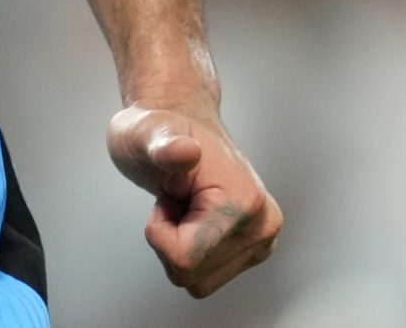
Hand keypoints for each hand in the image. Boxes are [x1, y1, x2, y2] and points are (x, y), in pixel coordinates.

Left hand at [106, 103, 281, 298]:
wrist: (179, 124)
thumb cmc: (157, 131)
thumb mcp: (142, 133)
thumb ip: (161, 145)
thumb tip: (184, 151)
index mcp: (244, 202)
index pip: (185, 259)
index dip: (160, 231)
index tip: (168, 196)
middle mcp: (263, 224)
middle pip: (192, 275)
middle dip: (169, 240)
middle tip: (175, 199)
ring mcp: (261, 239)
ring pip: (199, 282)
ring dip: (179, 248)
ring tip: (184, 206)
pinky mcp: (253, 249)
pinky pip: (206, 277)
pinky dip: (190, 251)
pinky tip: (193, 218)